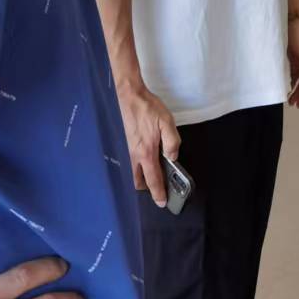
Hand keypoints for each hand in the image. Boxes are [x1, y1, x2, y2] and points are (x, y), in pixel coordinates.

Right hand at [117, 79, 179, 206]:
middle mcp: (134, 155)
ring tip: (154, 175)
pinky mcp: (125, 144)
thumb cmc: (147, 109)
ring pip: (133, 173)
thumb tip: (172, 157)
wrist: (129, 96)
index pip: (153, 179)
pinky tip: (147, 159)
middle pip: (138, 181)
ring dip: (142, 178)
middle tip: (159, 188)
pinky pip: (131, 163)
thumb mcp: (166, 122)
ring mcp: (128, 150)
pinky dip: (138, 168)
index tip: (162, 202)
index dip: (158, 193)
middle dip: (147, 188)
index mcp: (146, 153)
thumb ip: (172, 142)